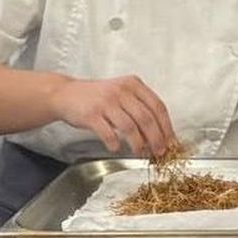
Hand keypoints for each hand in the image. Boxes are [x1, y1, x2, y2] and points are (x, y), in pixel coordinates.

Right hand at [50, 75, 174, 156]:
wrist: (66, 94)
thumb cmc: (97, 97)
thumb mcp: (121, 93)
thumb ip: (139, 108)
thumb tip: (160, 134)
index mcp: (133, 84)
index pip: (158, 106)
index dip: (167, 127)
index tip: (171, 142)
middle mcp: (121, 90)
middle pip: (147, 118)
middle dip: (156, 139)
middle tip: (159, 152)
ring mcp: (106, 102)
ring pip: (130, 127)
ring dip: (138, 144)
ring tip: (140, 153)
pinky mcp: (92, 114)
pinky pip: (108, 133)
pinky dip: (115, 143)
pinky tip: (116, 148)